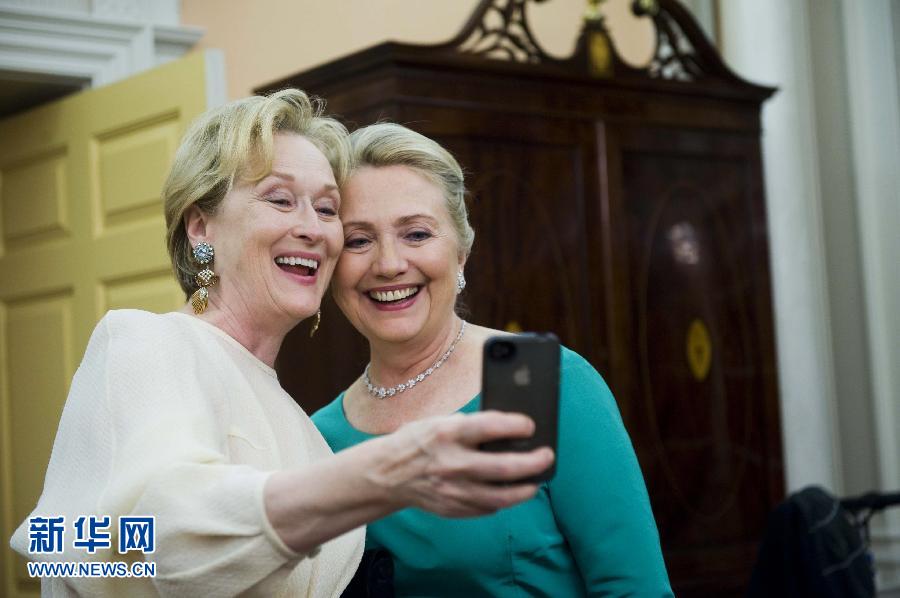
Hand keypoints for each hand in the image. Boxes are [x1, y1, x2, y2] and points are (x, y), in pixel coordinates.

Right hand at [374, 410, 554, 517]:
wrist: (387, 474)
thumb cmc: (418, 441)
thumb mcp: (439, 423)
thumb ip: (470, 426)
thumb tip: (509, 431)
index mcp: (446, 434)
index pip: (489, 427)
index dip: (516, 426)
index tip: (531, 425)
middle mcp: (451, 464)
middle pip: (503, 468)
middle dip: (532, 462)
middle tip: (547, 456)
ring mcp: (452, 491)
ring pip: (500, 496)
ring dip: (524, 489)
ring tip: (536, 481)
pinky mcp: (453, 509)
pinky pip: (487, 507)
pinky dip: (503, 500)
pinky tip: (512, 491)